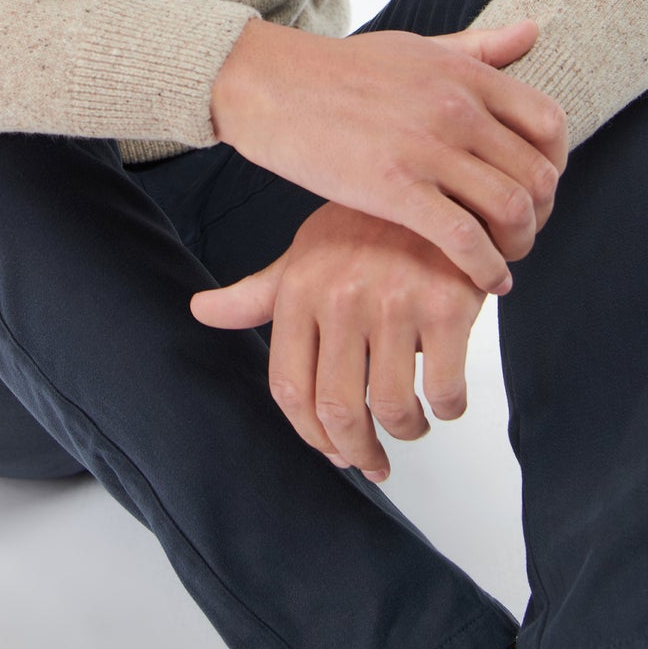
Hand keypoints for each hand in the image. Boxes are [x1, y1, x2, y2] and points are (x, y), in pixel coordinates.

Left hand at [188, 200, 486, 480]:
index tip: (334, 452)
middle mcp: (341, 296)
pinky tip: (445, 400)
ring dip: (406, 432)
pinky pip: (443, 390)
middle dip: (358, 452)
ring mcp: (395, 301)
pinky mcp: (448, 306)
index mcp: (300, 289)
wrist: (438, 186)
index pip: (290, 387)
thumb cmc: (368, 227)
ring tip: (412, 425)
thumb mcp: (306, 254)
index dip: (311, 435)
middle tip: (374, 462)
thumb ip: (258, 294)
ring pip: (394, 408)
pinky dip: (447, 409)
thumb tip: (200, 310)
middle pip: (338, 410)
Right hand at [209, 17, 566, 294]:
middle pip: (538, 175)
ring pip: (511, 209)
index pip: (550, 124)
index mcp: (464, 74)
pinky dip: (486, 268)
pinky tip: (484, 280)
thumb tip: (534, 32)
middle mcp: (455, 107)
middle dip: (540, 215)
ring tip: (502, 258)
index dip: (555, 166)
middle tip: (519, 233)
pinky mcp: (394, 188)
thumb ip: (478, 47)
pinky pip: (464, 239)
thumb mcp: (416, 46)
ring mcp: (426, 147)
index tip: (535, 189)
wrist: (269, 84)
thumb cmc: (340, 69)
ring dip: (519, 245)